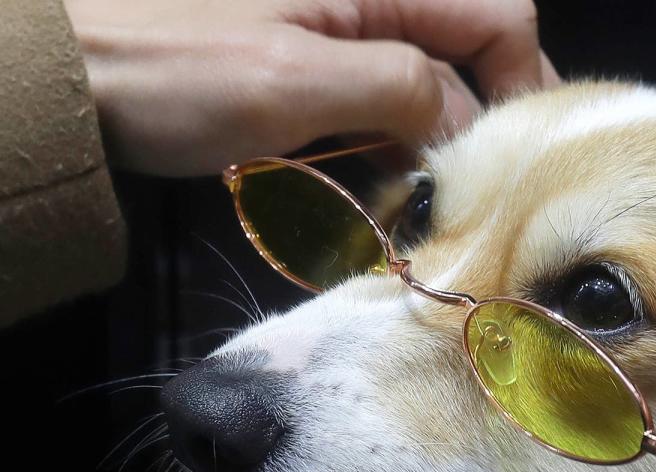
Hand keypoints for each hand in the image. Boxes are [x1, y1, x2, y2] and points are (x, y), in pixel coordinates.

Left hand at [64, 0, 558, 175]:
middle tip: (485, 192)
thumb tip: (463, 121)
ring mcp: (333, 29)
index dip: (523, 78)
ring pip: (419, 78)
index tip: (522, 156)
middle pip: (463, 47)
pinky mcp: (303, 61)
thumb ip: (398, 89)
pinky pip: (371, 96)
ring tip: (436, 201)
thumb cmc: (167, 66)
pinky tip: (383, 185)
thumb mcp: (292, 82)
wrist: (64, 74)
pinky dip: (387, 141)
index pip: (497, 13)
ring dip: (433, 138)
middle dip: (480, 117)